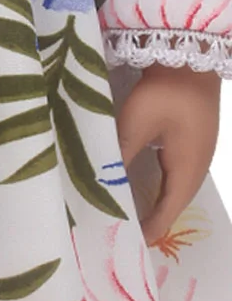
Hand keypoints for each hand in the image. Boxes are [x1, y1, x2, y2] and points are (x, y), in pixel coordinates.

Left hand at [117, 63, 220, 244]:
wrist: (187, 57)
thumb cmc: (163, 94)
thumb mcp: (136, 124)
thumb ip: (121, 154)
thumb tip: (104, 181)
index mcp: (188, 168)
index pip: (169, 208)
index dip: (153, 226)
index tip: (136, 243)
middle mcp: (197, 164)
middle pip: (175, 200)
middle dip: (155, 218)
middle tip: (132, 233)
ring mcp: (197, 150)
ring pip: (176, 185)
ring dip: (158, 200)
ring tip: (136, 214)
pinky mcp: (191, 137)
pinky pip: (176, 170)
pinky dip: (161, 183)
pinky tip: (145, 181)